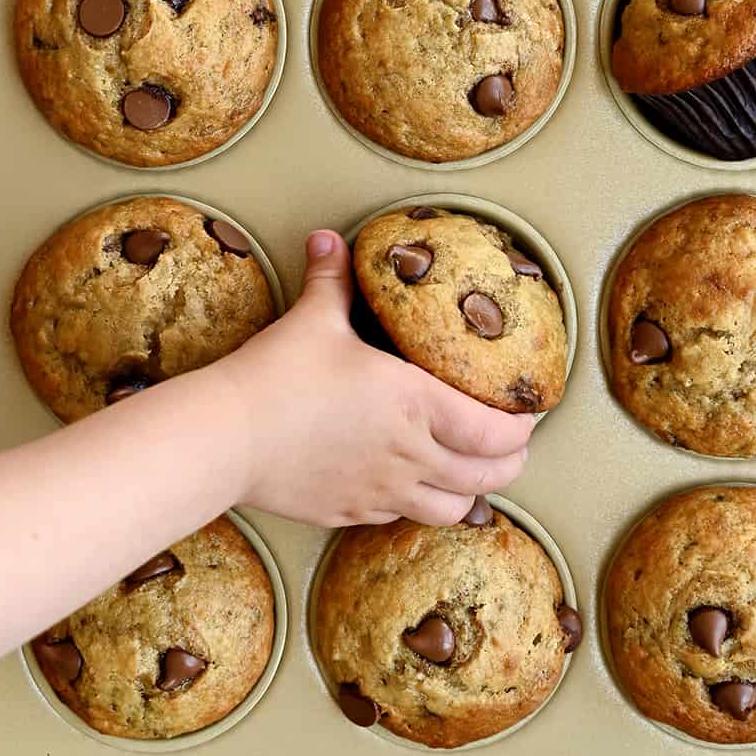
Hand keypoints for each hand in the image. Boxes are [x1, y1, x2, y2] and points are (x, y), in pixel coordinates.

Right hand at [215, 231, 534, 526]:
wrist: (227, 439)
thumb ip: (332, 278)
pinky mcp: (351, 513)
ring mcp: (382, 491)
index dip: (522, 428)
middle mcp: (410, 454)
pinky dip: (420, 503)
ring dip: (470, 492)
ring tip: (470, 473)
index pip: (495, 432)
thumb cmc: (275, 377)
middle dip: (510, 464)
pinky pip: (403, 517)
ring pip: (453, 509)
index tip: (527, 415)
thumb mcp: (313, 320)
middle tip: (512, 447)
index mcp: (416, 404)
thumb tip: (329, 238)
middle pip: (489, 477)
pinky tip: (412, 484)